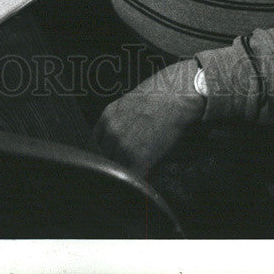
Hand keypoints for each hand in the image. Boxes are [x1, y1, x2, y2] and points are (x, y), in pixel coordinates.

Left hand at [93, 59, 205, 176]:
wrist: (177, 95)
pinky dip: (138, 179)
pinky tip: (145, 176)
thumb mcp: (129, 101)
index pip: (95, 142)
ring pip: (117, 168)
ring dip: (125, 172)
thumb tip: (116, 137)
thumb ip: (117, 119)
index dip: (104, 151)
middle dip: (114, 161)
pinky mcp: (140, 158)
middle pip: (104, 157)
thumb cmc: (160, 94)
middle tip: (126, 165)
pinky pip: (132, 177)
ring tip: (137, 172)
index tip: (111, 156)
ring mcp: (124, 146)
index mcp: (108, 116)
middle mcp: (112, 131)